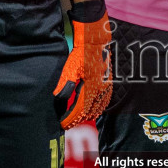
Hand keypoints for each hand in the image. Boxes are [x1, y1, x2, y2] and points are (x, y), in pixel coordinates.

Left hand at [54, 3, 112, 129]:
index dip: (70, 119)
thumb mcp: (69, 69)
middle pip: (88, 112)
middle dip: (77, 120)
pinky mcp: (108, 85)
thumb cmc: (81, 54)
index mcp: (90, 87)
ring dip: (86, 116)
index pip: (78, 110)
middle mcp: (99, 90)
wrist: (96, 43)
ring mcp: (105, 88)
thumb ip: (64, 85)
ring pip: (97, 109)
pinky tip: (91, 112)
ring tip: (77, 121)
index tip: (62, 124)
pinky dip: (96, 110)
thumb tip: (59, 99)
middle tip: (67, 124)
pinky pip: (104, 102)